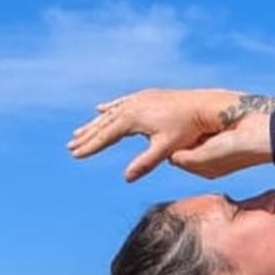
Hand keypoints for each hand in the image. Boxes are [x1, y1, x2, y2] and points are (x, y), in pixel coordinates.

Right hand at [67, 88, 236, 182]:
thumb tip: (127, 179)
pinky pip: (121, 103)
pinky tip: (101, 109)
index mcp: (133, 119)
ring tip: (80, 132)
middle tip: (70, 146)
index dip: (90, 147)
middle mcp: (132, 106)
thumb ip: (145, 163)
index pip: (106, 136)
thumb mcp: (166, 148)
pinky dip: (110, 107)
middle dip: (87, 136)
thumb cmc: (188, 129)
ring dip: (95, 123)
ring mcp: (138, 99)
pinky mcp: (146, 96)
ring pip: (110, 113)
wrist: (204, 106)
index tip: (75, 155)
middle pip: (104, 124)